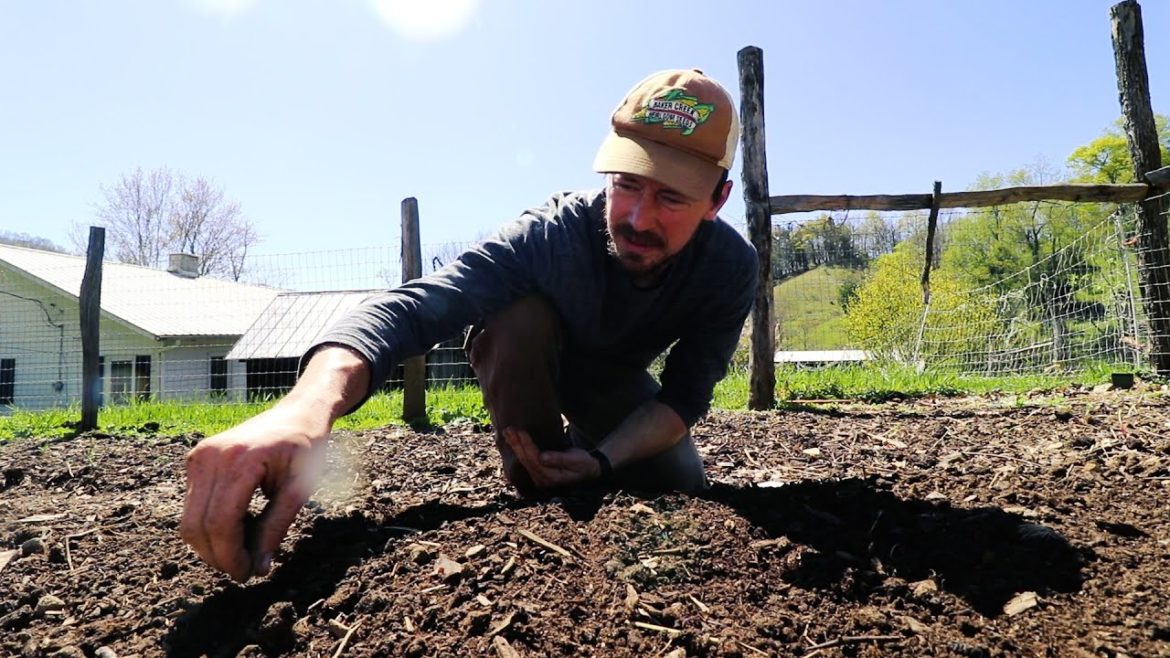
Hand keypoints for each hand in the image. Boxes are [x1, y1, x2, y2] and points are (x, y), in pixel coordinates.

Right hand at [180, 405, 328, 581]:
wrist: (298, 413)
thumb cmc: (304, 448)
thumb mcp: (299, 489)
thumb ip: (276, 527)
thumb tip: (258, 568)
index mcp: (239, 460)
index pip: (221, 522)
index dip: (230, 555)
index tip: (246, 573)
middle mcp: (211, 456)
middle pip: (198, 525)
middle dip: (218, 556)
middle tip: (243, 571)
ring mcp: (199, 456)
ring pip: (189, 519)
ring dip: (211, 546)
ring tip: (241, 553)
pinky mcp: (196, 460)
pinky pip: (193, 505)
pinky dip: (209, 526)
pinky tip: (236, 531)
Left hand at [503, 427, 600, 488]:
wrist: (588, 470)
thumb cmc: (584, 464)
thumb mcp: (577, 460)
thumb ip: (560, 459)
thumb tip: (542, 457)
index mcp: (552, 478)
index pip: (535, 460)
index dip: (527, 445)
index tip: (521, 431)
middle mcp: (542, 480)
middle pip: (526, 460)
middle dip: (517, 444)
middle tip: (509, 429)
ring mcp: (539, 477)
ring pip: (523, 460)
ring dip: (515, 445)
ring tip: (507, 432)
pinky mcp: (537, 472)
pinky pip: (525, 460)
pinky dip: (518, 449)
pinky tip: (511, 440)